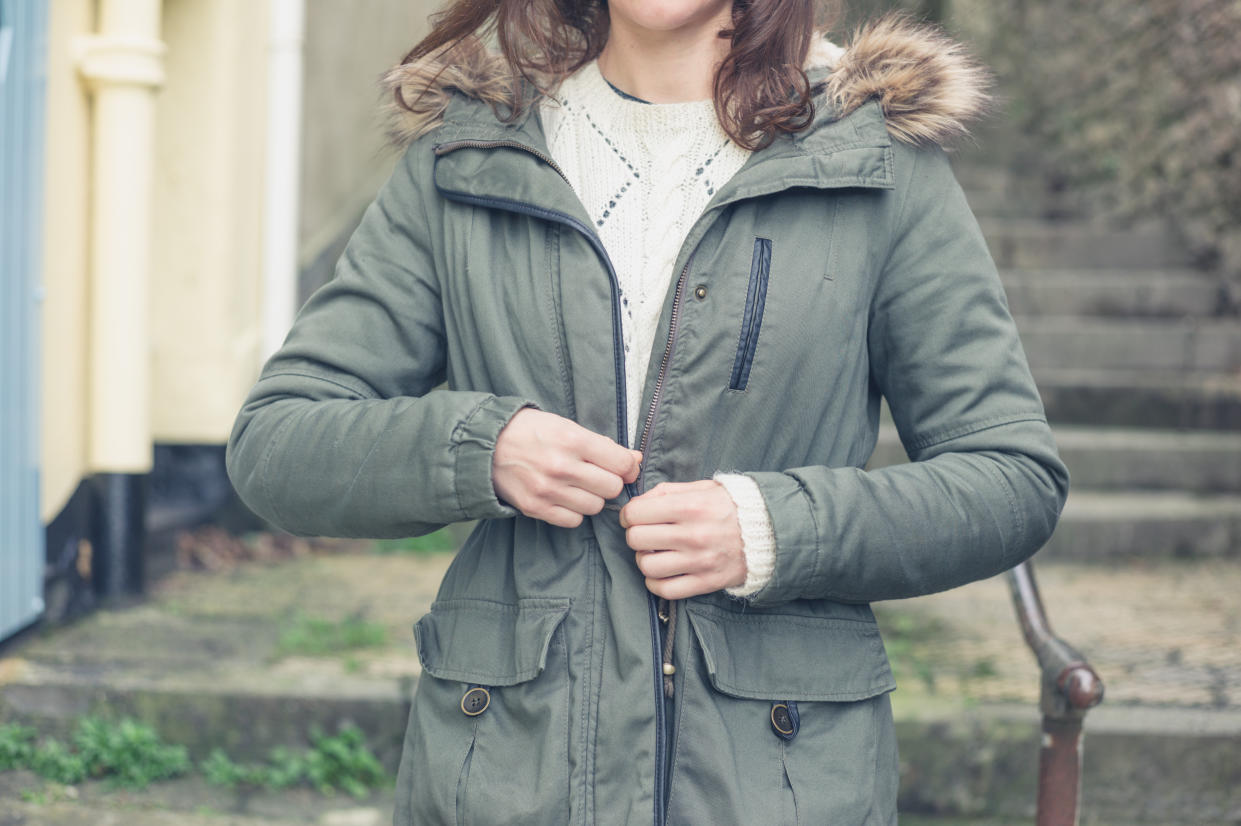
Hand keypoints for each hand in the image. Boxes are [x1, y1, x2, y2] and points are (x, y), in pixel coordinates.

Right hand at [493, 408, 641, 527]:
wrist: (487, 445)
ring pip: (594, 507)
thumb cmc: (532, 431)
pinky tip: (565, 498)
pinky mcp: (535, 508)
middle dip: (609, 483)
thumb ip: (602, 445)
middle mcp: (562, 466)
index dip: (628, 467)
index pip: (621, 464)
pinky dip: (574, 512)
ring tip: (577, 486)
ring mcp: (548, 490)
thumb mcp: (567, 426)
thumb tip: (635, 459)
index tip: (624, 468)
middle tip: (598, 476)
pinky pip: (573, 521)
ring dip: (591, 498)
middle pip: (611, 488)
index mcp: (573, 440)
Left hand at [618, 480, 746, 599]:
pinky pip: (664, 590)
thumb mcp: (702, 488)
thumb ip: (667, 491)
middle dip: (635, 535)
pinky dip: (655, 582)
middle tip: (646, 534)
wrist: (770, 532)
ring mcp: (699, 561)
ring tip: (655, 553)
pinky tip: (662, 572)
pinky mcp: (705, 582)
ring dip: (644, 559)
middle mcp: (692, 535)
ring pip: (646, 566)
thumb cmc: (731, 506)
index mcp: (689, 506)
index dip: (629, 515)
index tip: (634, 517)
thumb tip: (638, 503)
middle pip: (636, 539)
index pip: (636, 513)